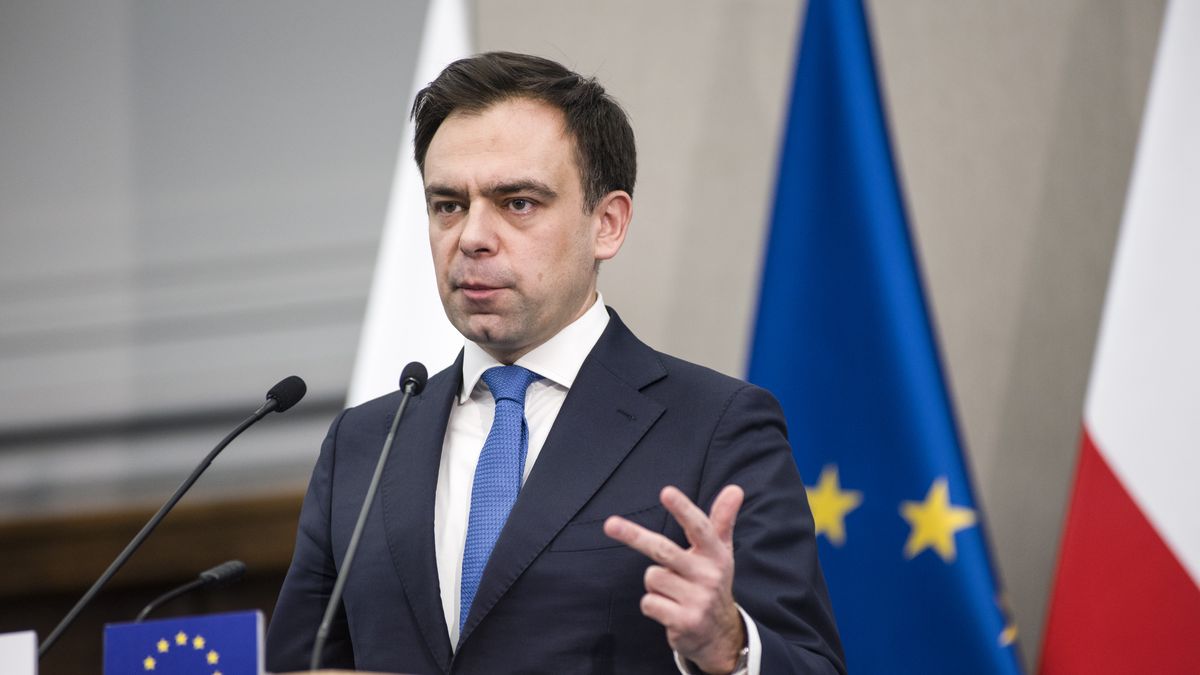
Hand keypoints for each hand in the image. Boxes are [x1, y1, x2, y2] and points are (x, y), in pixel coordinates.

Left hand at [603, 485, 746, 673]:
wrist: (720, 635)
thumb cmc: (713, 583)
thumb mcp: (721, 553)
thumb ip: (723, 520)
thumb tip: (734, 488)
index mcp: (716, 555)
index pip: (699, 527)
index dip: (682, 509)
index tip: (666, 492)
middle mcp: (708, 576)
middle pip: (663, 550)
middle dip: (634, 536)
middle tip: (609, 524)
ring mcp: (697, 600)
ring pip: (652, 577)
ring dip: (655, 584)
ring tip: (673, 592)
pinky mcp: (683, 621)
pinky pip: (649, 602)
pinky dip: (653, 605)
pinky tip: (669, 610)